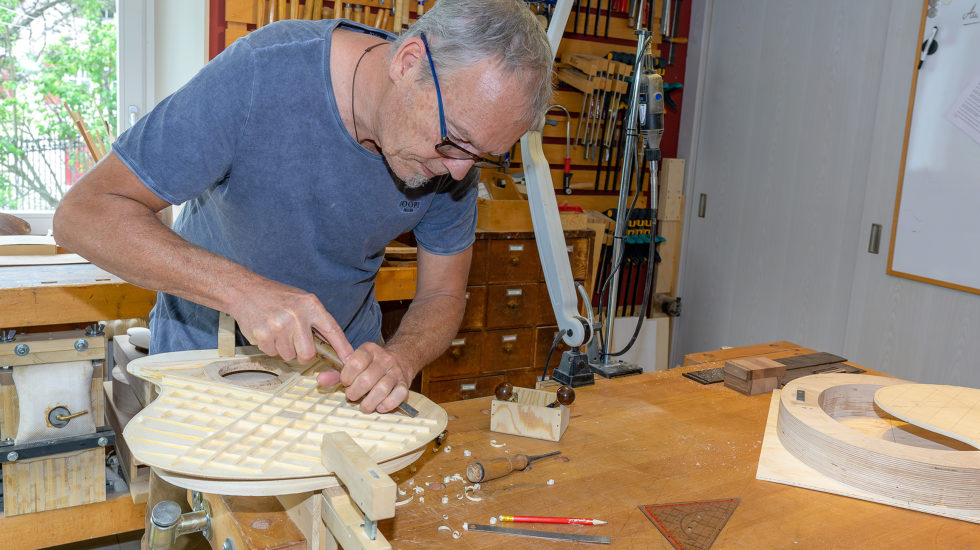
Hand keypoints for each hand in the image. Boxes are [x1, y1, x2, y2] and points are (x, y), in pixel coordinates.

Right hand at [228, 279, 353, 363]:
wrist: (245, 290)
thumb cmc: (276, 297)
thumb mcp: (302, 301)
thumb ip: (316, 320)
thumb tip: (332, 345)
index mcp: (311, 305)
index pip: (332, 330)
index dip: (343, 348)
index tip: (349, 361)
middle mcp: (297, 315)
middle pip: (308, 353)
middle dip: (303, 355)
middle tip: (296, 344)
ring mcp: (279, 326)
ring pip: (289, 355)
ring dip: (284, 349)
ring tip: (278, 331)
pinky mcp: (263, 335)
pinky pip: (272, 353)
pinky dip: (270, 347)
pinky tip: (267, 332)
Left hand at [323, 342, 411, 413]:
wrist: (402, 359)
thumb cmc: (372, 365)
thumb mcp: (354, 363)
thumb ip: (336, 373)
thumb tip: (321, 380)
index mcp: (369, 350)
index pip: (356, 362)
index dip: (347, 376)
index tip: (345, 382)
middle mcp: (384, 359)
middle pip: (366, 379)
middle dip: (355, 392)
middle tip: (352, 395)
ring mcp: (396, 372)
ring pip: (381, 389)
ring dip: (369, 402)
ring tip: (364, 406)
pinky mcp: (405, 384)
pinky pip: (398, 396)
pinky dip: (388, 404)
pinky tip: (380, 406)